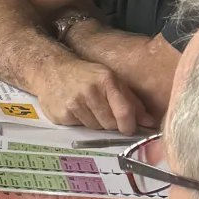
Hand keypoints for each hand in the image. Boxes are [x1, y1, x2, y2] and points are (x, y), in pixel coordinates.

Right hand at [37, 56, 153, 133]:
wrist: (50, 69)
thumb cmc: (84, 74)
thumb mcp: (110, 79)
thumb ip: (131, 100)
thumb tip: (149, 121)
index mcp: (105, 80)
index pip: (124, 112)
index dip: (129, 125)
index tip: (130, 128)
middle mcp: (89, 92)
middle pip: (110, 124)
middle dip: (112, 123)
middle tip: (105, 113)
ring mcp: (74, 104)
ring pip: (95, 128)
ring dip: (96, 122)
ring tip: (88, 108)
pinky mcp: (61, 115)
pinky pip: (79, 127)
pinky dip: (81, 122)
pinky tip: (76, 109)